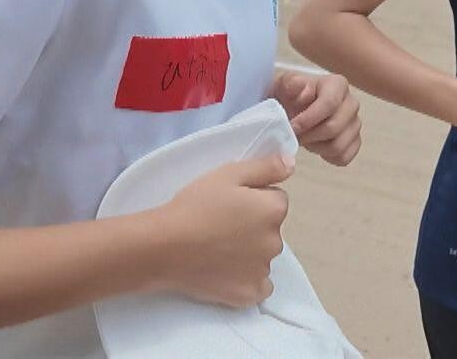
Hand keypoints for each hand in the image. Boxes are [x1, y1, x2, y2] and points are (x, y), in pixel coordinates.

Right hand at [155, 155, 292, 306]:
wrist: (165, 246)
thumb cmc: (195, 206)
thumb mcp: (228, 173)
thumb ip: (266, 167)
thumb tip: (292, 164)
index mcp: (273, 210)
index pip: (275, 198)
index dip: (253, 198)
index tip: (230, 202)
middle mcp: (276, 241)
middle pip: (270, 228)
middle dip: (253, 225)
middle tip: (220, 224)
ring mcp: (263, 270)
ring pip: (262, 256)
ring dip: (249, 252)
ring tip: (216, 247)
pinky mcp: (249, 293)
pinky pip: (259, 286)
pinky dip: (247, 279)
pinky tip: (226, 271)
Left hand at [270, 70, 360, 165]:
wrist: (293, 109)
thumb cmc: (290, 96)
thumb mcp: (284, 84)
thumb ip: (291, 84)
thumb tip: (303, 90)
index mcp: (337, 85)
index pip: (329, 103)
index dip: (309, 119)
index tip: (293, 127)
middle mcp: (351, 103)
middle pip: (334, 127)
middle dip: (310, 135)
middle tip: (295, 136)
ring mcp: (355, 123)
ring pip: (338, 145)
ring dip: (316, 147)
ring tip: (305, 139)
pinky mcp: (355, 141)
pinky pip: (344, 157)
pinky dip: (327, 156)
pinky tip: (316, 146)